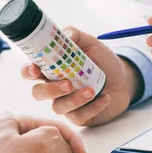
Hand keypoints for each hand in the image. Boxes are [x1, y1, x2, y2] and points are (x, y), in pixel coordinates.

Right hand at [21, 26, 142, 125]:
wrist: (123, 79)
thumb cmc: (102, 61)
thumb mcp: (90, 43)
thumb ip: (75, 35)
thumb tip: (66, 36)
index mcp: (52, 69)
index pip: (30, 72)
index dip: (28, 72)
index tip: (35, 69)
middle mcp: (54, 88)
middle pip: (38, 93)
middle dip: (50, 90)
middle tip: (67, 84)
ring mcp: (66, 104)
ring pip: (58, 108)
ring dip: (74, 99)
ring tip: (91, 90)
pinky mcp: (80, 116)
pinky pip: (79, 117)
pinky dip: (93, 107)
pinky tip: (105, 97)